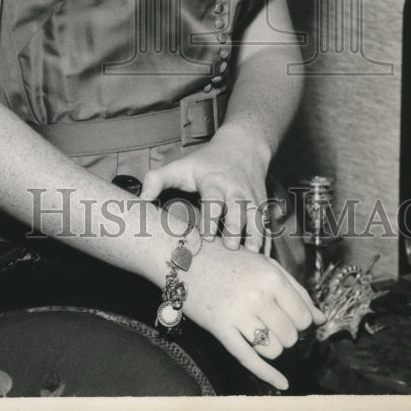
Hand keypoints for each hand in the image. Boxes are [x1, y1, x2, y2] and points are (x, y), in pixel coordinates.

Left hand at [141, 122, 270, 251]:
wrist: (243, 147)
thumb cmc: (206, 162)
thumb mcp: (181, 166)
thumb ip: (157, 180)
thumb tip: (141, 200)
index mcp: (214, 182)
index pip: (213, 200)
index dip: (211, 218)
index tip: (208, 237)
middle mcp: (236, 191)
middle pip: (238, 210)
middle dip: (236, 229)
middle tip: (232, 249)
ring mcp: (251, 200)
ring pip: (256, 219)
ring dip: (256, 237)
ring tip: (253, 257)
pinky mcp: (262, 207)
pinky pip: (267, 226)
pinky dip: (268, 243)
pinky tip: (266, 262)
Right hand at [182, 240, 325, 390]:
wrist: (186, 258)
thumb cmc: (229, 260)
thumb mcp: (265, 265)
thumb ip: (295, 290)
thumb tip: (321, 318)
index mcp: (271, 276)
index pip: (302, 317)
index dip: (299, 322)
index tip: (289, 317)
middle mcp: (257, 295)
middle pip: (290, 336)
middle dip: (285, 335)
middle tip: (272, 323)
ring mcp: (238, 313)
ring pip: (273, 350)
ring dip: (271, 347)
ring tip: (259, 331)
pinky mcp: (220, 328)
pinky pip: (249, 359)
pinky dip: (268, 375)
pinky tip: (282, 383)